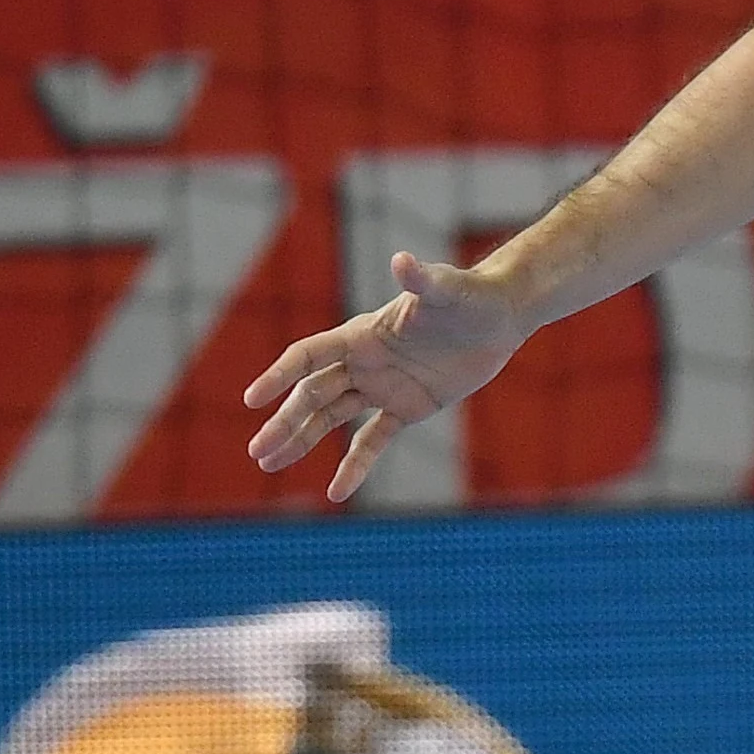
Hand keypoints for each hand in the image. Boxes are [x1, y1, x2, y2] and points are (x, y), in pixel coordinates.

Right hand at [243, 251, 533, 501]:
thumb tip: (403, 260)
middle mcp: (364, 362)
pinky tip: (336, 492)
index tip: (253, 399)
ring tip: (268, 464)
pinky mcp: (406, 407)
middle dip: (285, 422)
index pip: (309, 356)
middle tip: (257, 451)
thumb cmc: (470, 296)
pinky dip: (355, 465)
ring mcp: (382, 386)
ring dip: (301, 441)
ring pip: (330, 418)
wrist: (500, 316)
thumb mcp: (447, 291)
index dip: (280, 375)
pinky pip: (374, 441)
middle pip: (312, 395)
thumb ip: (422, 281)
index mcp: (362, 335)